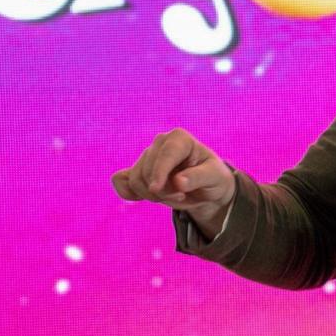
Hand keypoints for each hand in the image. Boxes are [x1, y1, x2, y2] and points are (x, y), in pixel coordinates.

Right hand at [111, 128, 235, 239]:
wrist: (205, 187)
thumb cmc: (213, 178)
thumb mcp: (215, 178)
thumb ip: (198, 178)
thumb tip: (178, 182)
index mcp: (180, 138)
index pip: (165, 154)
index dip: (159, 172)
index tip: (156, 189)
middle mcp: (160, 142)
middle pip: (148, 172)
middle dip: (163, 191)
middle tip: (182, 196)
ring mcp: (146, 156)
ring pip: (136, 181)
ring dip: (153, 196)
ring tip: (174, 195)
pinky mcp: (135, 170)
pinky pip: (120, 181)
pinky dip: (128, 193)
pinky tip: (147, 197)